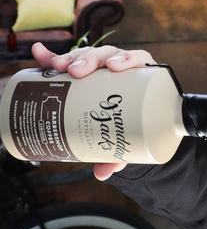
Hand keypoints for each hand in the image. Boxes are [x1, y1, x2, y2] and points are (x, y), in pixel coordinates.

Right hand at [31, 42, 155, 179]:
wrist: (131, 122)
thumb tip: (102, 174)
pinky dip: (51, 57)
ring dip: (71, 58)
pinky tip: (40, 55)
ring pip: (87, 56)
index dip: (127, 59)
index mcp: (143, 78)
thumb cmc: (138, 126)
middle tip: (77, 72)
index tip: (115, 67)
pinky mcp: (83, 72)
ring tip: (58, 67)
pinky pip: (67, 62)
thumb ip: (121, 155)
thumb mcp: (132, 138)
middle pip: (108, 55)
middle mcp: (123, 68)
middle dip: (91, 60)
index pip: (138, 60)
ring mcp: (102, 68)